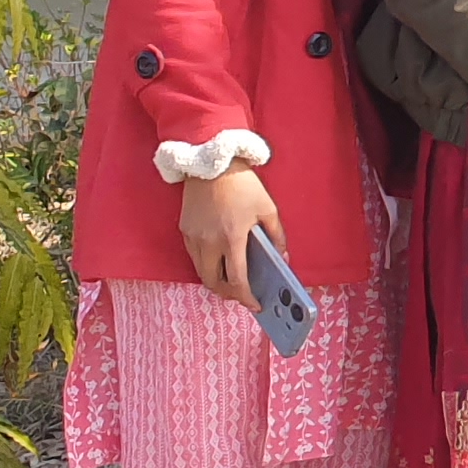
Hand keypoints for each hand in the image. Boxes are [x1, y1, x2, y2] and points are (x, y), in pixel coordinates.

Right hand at [177, 168, 283, 308]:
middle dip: (228, 295)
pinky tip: (220, 263)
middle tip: (242, 296)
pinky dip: (206, 265)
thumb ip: (277, 237)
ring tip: (233, 282)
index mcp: (232, 238)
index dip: (246, 297)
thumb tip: (282, 259)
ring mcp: (193, 237)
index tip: (256, 304)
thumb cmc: (243, 185)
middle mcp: (208, 243)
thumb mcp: (268, 209)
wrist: (211, 163)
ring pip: (201, 272)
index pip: (237, 280)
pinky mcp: (184, 230)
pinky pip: (194, 257)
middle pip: (213, 283)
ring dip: (216, 282)